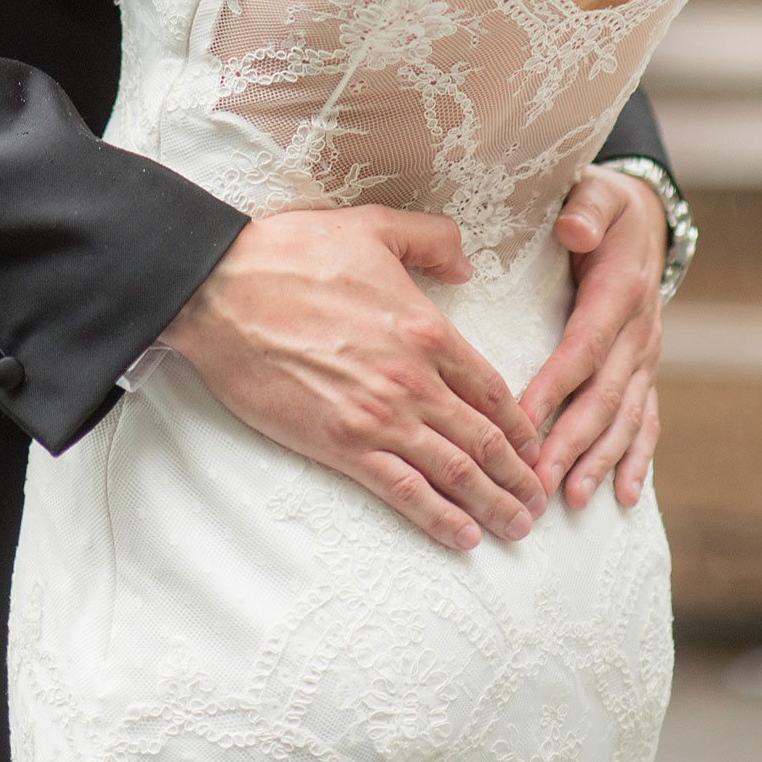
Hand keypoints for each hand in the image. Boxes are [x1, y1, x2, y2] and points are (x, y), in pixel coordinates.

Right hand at [163, 206, 547, 554]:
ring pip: (453, 471)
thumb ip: (430, 239)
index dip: (520, 424)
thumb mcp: (372, 225)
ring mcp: (378, 416)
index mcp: (426, 328)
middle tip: (540, 502)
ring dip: (493, 503)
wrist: (222, 290)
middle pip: (482, 438)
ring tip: (517, 528)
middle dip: (518, 475)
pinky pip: (402, 490)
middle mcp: (413, 378)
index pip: (490, 388)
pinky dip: (438, 518)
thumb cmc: (292, 254)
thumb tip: (466, 263)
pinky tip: (463, 536)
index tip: (536, 446)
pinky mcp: (340, 444)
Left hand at [519, 168, 666, 511]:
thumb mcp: (598, 193)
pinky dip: (635, 460)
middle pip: (603, 396)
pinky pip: (645, 421)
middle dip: (571, 442)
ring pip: (624, 418)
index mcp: (619, 293)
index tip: (524, 420)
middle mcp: (638, 333)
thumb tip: (573, 228)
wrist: (648, 219)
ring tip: (573, 499)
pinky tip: (621, 498)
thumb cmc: (606, 208)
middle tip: (538, 481)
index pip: (584, 347)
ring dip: (599, 460)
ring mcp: (646, 357)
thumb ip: (586, 208)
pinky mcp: (645, 371)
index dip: (556, 385)